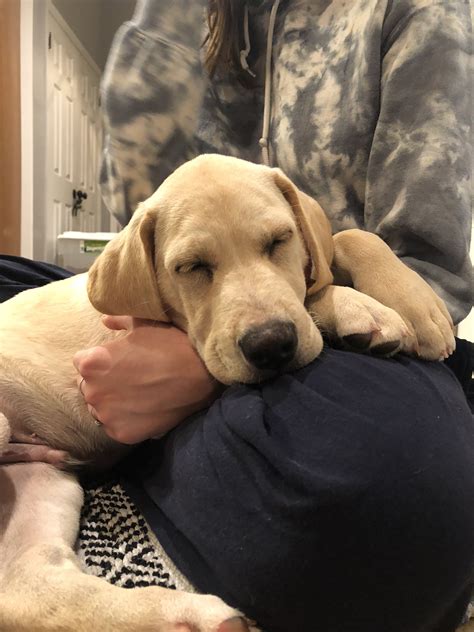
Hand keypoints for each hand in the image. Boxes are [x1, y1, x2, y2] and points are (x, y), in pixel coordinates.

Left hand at [73, 316, 222, 444]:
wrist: (202, 375)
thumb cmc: (171, 345)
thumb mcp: (144, 325)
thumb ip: (118, 321)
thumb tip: (105, 321)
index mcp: (92, 363)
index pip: (81, 363)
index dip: (100, 360)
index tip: (118, 361)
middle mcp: (93, 391)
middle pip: (88, 387)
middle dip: (103, 382)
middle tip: (129, 378)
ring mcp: (107, 416)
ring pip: (100, 409)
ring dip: (112, 402)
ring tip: (137, 394)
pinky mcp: (122, 434)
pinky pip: (116, 426)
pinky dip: (126, 420)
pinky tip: (144, 409)